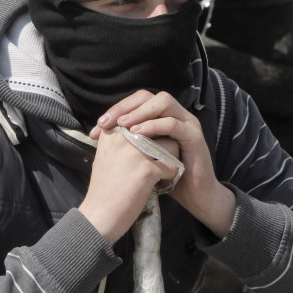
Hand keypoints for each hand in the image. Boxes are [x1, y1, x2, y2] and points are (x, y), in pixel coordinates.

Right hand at [78, 124, 178, 245]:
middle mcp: (124, 137)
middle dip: (164, 143)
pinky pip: (172, 165)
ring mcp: (136, 152)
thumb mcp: (107, 155)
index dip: (152, 132)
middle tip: (159, 160)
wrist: (99, 216)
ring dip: (171, 158)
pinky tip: (161, 183)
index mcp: (113, 132)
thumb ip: (123, 139)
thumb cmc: (104, 188)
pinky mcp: (147, 170)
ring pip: (170, 144)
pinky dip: (170, 176)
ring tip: (162, 171)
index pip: (143, 119)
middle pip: (159, 128)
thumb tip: (143, 129)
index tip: (149, 149)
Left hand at [89, 91, 236, 238]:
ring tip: (122, 125)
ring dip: (140, 112)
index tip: (98, 127)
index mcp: (162, 117)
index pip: (137, 101)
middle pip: (149, 96)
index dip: (116, 109)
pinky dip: (154, 125)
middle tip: (107, 122)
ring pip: (164, 102)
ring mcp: (187, 123)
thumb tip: (101, 134)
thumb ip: (129, 142)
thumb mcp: (143, 156)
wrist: (194, 196)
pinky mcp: (194, 136)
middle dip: (125, 107)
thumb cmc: (166, 176)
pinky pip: (174, 124)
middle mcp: (175, 114)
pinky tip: (138, 134)